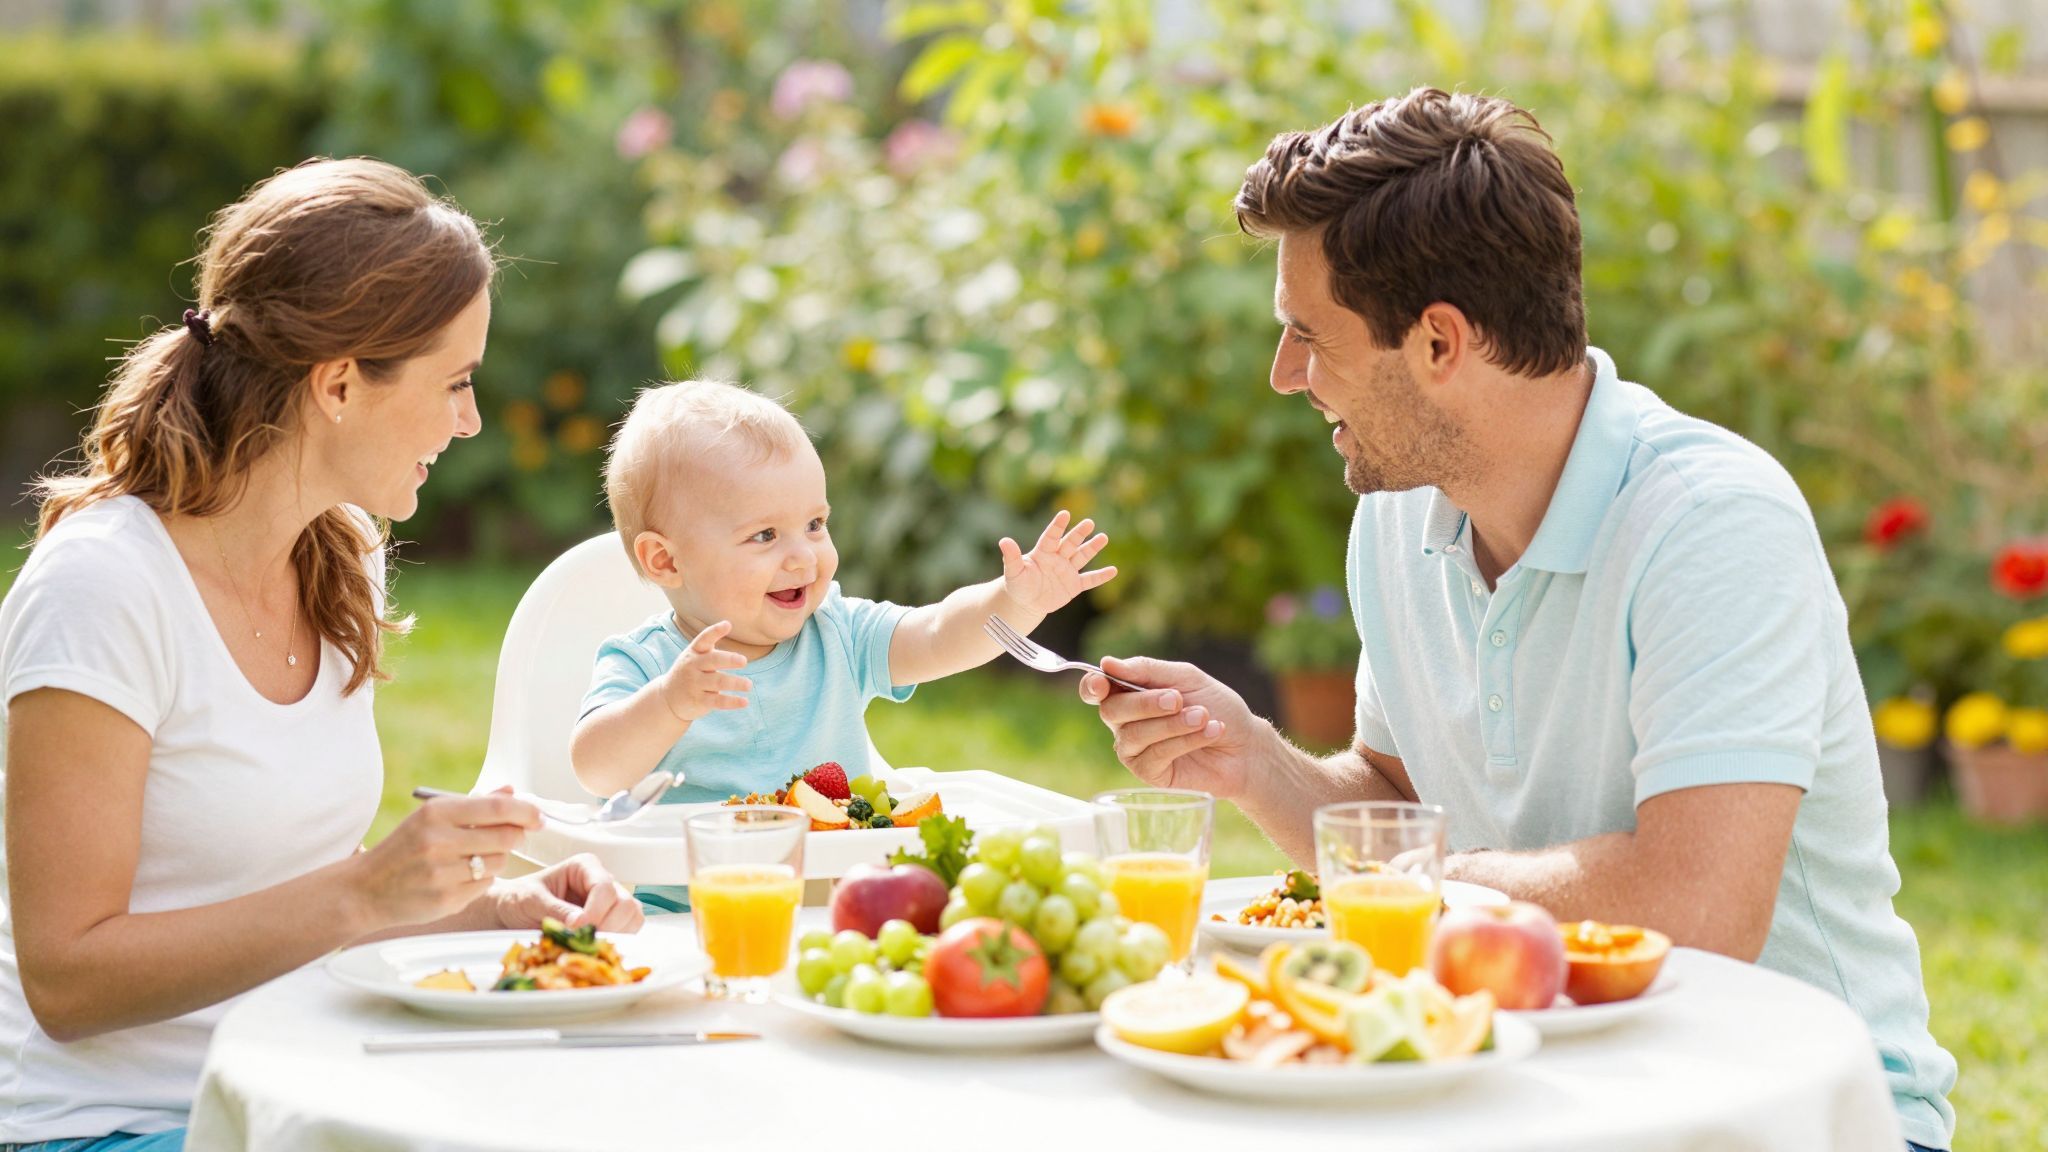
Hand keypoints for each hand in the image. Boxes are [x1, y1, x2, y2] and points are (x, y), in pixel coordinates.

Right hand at [350, 792, 539, 928]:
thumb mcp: (431, 818)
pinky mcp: (447, 900)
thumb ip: (474, 804)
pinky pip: (485, 885)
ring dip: (496, 859)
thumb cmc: (404, 849)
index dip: (526, 811)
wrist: (365, 891)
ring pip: (499, 862)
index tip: (538, 816)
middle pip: (506, 836)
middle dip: (514, 836)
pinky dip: (481, 880)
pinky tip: (459, 877)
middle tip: (506, 837)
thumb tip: (511, 790)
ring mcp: (442, 874)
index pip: (497, 807)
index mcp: (436, 814)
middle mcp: (438, 842)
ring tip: (472, 858)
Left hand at [490, 853, 644, 932]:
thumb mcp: (531, 901)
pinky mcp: (610, 920)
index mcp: (585, 867)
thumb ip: (556, 909)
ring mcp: (609, 901)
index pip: (604, 887)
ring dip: (615, 934)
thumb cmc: (519, 899)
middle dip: (607, 925)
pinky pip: (628, 930)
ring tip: (589, 943)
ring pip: (632, 916)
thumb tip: (580, 923)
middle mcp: (602, 881)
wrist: (512, 911)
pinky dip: (617, 940)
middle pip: (624, 902)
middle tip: (584, 939)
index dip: (595, 911)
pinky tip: (595, 945)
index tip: (576, 928)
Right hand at [659, 620, 749, 723]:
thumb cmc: (689, 672)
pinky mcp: (698, 701)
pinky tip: (744, 702)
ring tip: (749, 685)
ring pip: (717, 682)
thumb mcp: (694, 656)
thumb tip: (729, 624)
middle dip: (728, 660)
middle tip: (744, 661)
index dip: (715, 631)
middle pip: (712, 661)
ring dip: (735, 683)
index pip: (704, 639)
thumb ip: (710, 645)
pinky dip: (732, 702)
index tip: (727, 625)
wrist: (667, 698)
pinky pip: (718, 701)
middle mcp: (693, 666)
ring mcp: (695, 684)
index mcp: (694, 653)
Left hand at [999, 510, 1116, 615]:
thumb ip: (1011, 557)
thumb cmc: (1017, 584)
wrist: (1026, 602)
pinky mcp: (1074, 585)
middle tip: (1089, 523)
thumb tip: (1003, 540)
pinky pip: (1089, 580)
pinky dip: (1100, 576)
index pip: (1051, 536)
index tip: (1065, 514)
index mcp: (1043, 552)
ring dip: (1092, 548)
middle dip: (1079, 533)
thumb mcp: (1013, 572)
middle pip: (1070, 543)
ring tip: (1103, 537)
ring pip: (1082, 556)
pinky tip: (1113, 570)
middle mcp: (1058, 558)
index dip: (1057, 526)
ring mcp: (1067, 571)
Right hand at [1079, 655, 1258, 798]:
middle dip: (1146, 703)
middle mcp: (1126, 722)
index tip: (1103, 684)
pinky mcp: (1149, 773)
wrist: (1245, 744)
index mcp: (1130, 693)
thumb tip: (1106, 663)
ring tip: (1203, 716)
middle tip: (1178, 699)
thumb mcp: (1186, 678)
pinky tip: (1209, 732)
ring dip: (1172, 723)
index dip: (1092, 686)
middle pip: (1112, 710)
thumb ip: (1147, 670)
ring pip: (1134, 734)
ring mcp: (1135, 750)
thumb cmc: (1216, 706)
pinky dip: (1184, 741)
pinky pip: (1154, 755)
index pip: (1096, 690)